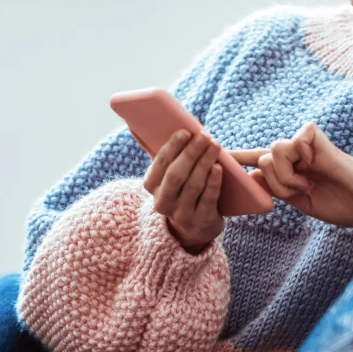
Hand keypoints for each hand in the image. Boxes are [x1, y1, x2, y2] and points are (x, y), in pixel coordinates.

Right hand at [140, 128, 224, 254]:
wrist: (195, 227)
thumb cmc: (180, 189)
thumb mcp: (165, 174)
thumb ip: (154, 151)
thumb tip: (133, 124)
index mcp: (151, 186)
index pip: (160, 164)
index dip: (173, 147)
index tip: (185, 131)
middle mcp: (162, 202)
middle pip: (176, 175)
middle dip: (190, 153)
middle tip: (204, 136)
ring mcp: (181, 214)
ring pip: (193, 186)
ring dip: (204, 163)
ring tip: (215, 146)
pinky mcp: (201, 221)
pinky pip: (207, 199)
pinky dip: (213, 182)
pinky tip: (219, 168)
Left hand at [229, 122, 352, 227]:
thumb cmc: (341, 204)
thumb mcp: (301, 201)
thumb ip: (276, 188)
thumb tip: (250, 180)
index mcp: (290, 170)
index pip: (258, 161)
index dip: (237, 158)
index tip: (216, 153)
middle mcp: (294, 154)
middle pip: (263, 160)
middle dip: (277, 183)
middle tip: (301, 190)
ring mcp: (303, 144)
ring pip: (273, 153)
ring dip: (288, 175)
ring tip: (309, 181)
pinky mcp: (313, 136)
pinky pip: (290, 143)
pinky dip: (300, 160)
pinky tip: (317, 165)